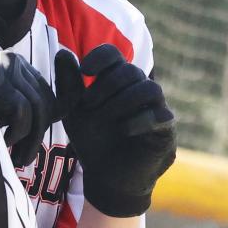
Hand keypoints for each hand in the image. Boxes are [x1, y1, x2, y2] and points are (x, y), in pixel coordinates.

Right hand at [0, 52, 55, 167]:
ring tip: (16, 157)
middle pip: (47, 101)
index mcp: (16, 66)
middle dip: (38, 135)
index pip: (49, 94)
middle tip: (23, 159)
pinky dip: (16, 132)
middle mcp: (14, 61)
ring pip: (37, 108)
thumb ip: (21, 111)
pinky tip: (2, 141)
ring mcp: (6, 66)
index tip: (33, 144)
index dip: (48, 121)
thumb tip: (54, 119)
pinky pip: (22, 110)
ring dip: (29, 139)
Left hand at [54, 44, 175, 216]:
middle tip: (87, 104)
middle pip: (130, 71)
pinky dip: (140, 120)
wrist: (106, 175)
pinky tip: (123, 129)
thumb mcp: (74, 112)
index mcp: (115, 81)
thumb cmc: (91, 138)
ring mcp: (155, 108)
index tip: (84, 71)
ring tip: (106, 117)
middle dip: (106, 85)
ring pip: (150, 88)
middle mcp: (137, 89)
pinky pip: (161, 115)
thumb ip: (68, 84)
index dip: (100, 57)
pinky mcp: (165, 130)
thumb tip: (62, 52)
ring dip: (124, 100)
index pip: (113, 54)